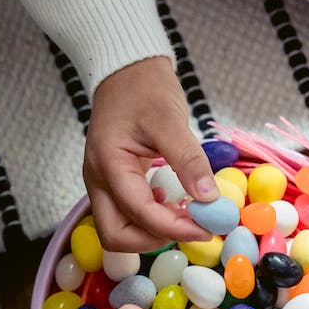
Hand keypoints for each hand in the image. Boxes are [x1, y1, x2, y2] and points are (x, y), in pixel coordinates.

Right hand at [83, 56, 219, 252]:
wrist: (126, 69)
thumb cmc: (144, 88)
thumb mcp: (170, 120)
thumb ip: (188, 161)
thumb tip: (209, 199)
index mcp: (108, 165)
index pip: (139, 212)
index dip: (174, 227)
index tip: (207, 228)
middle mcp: (98, 180)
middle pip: (116, 235)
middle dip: (154, 239)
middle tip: (191, 228)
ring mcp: (102, 183)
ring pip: (118, 229)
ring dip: (151, 232)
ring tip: (183, 215)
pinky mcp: (112, 182)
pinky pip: (125, 214)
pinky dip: (149, 219)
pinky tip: (171, 203)